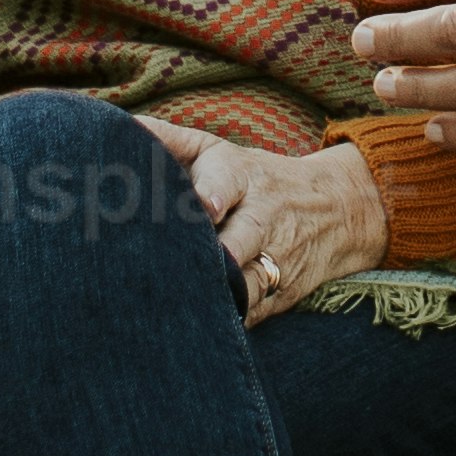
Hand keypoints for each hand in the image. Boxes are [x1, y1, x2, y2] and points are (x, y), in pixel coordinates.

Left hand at [180, 124, 388, 317]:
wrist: (336, 209)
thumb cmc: (257, 179)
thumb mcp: (218, 151)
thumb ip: (170, 141)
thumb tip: (118, 129)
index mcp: (244, 177)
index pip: (228, 182)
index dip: (213, 194)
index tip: (204, 207)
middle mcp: (262, 219)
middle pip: (239, 241)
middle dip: (215, 256)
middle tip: (181, 266)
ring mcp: (275, 260)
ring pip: (247, 285)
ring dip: (218, 295)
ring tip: (180, 303)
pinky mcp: (280, 295)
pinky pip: (251, 314)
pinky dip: (227, 322)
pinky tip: (195, 326)